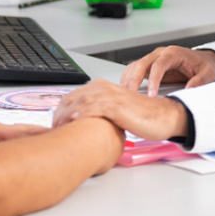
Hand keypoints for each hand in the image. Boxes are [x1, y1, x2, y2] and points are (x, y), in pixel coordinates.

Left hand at [52, 79, 188, 141]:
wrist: (162, 117)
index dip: (60, 109)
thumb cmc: (141, 116)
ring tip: (58, 126)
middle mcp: (105, 88)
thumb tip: (84, 124)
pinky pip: (96, 108)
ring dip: (66, 114)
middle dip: (59, 113)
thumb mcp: (116, 111)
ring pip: (82, 101)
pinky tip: (73, 120)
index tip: (54, 122)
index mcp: (103, 87)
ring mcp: (111, 96)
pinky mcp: (118, 106)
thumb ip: (101, 111)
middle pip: (73, 97)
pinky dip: (82, 113)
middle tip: (52, 128)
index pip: (73, 95)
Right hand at [120, 46, 214, 95]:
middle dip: (135, 80)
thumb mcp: (208, 74)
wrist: (203, 60)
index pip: (159, 65)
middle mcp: (161, 53)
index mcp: (174, 53)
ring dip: (129, 79)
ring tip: (126, 95)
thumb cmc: (203, 66)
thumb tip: (189, 91)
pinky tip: (127, 89)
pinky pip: (135, 69)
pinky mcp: (150, 65)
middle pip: (142, 63)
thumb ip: (200, 82)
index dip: (154, 80)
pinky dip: (129, 78)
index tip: (151, 95)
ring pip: (136, 66)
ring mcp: (154, 58)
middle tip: (131, 96)